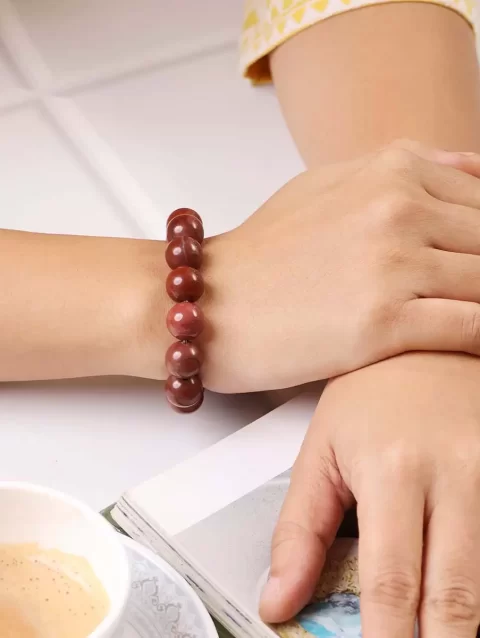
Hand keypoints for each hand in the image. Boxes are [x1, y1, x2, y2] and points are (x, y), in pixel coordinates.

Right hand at [203, 140, 479, 392]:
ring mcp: (392, 263)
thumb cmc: (264, 253)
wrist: (207, 302)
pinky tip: (475, 351)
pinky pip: (472, 328)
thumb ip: (405, 171)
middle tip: (470, 294)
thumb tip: (472, 169)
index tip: (473, 265)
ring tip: (470, 319)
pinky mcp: (382, 322)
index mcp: (392, 169)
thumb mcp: (329, 185)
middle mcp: (398, 207)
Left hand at [262, 352, 479, 637]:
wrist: (433, 343)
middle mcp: (457, 476)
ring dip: (466, 621)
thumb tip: (278, 602)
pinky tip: (465, 597)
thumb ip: (299, 530)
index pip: (393, 581)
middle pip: (457, 597)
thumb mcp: (322, 450)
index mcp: (393, 469)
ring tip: (435, 632)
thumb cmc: (374, 394)